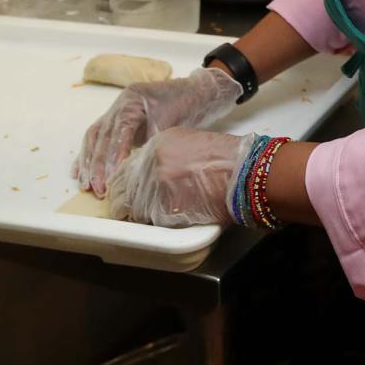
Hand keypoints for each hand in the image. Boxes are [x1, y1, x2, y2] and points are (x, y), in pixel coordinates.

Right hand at [74, 68, 241, 195]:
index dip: (113, 155)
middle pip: (102, 135)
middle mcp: (120, 104)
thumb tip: (135, 170)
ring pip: (94, 137)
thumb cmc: (186, 104)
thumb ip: (152, 143)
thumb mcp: (171, 124)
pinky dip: (89, 155)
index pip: (118, 130)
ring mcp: (116, 111)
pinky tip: (79, 171)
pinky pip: (97, 137)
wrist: (195, 91)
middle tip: (98, 188)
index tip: (111, 178)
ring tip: (86, 185)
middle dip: (98, 164)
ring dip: (89, 162)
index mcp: (132, 100)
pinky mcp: (117, 121)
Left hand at [108, 127, 254, 227]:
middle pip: (122, 189)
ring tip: (155, 215)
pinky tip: (168, 217)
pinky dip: (154, 222)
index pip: (125, 167)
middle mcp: (151, 162)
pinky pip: (149, 220)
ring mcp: (155, 186)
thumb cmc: (225, 158)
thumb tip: (150, 173)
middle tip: (129, 210)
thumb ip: (164, 155)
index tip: (127, 192)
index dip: (125, 183)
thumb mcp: (189, 143)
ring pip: (133, 207)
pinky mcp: (163, 208)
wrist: (243, 172)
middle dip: (124, 201)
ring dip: (139, 214)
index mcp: (157, 144)